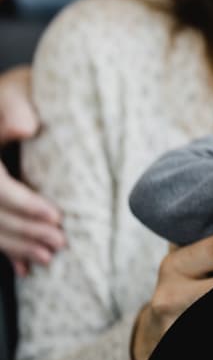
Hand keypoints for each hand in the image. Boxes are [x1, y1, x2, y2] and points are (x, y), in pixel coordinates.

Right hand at [0, 65, 64, 275]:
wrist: (3, 100)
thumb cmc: (13, 95)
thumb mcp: (13, 92)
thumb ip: (13, 107)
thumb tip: (27, 127)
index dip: (25, 205)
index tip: (55, 216)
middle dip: (27, 232)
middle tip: (60, 242)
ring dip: (18, 246)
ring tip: (48, 257)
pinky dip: (7, 251)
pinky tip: (24, 267)